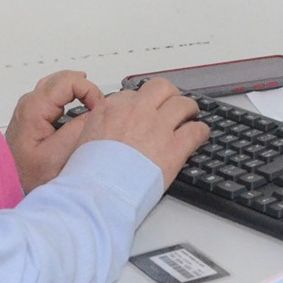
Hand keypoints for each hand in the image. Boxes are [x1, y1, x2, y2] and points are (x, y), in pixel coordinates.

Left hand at [5, 70, 103, 192]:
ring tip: (94, 106)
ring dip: (79, 92)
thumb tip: (97, 110)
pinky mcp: (34, 115)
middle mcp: (29, 104)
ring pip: (59, 85)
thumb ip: (78, 130)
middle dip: (86, 89)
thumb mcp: (58, 157)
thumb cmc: (29, 176)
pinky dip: (72, 97)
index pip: (68, 81)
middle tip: (100, 109)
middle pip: (63, 78)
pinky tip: (81, 108)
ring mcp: (30, 108)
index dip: (89, 90)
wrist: (13, 186)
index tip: (100, 109)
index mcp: (33, 109)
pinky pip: (55, 96)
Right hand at [76, 77, 209, 188]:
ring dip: (188, 108)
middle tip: (171, 104)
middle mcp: (136, 112)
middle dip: (167, 95)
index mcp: (110, 110)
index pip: (131, 94)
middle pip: (159, 88)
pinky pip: (196, 130)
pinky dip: (200, 131)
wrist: (98, 194)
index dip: (141, 102)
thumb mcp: (81, 143)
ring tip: (190, 115)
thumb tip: (100, 134)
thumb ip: (95, 131)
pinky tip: (200, 135)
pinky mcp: (174, 147)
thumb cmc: (87, 176)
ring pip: (182, 104)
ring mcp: (157, 127)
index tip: (145, 109)